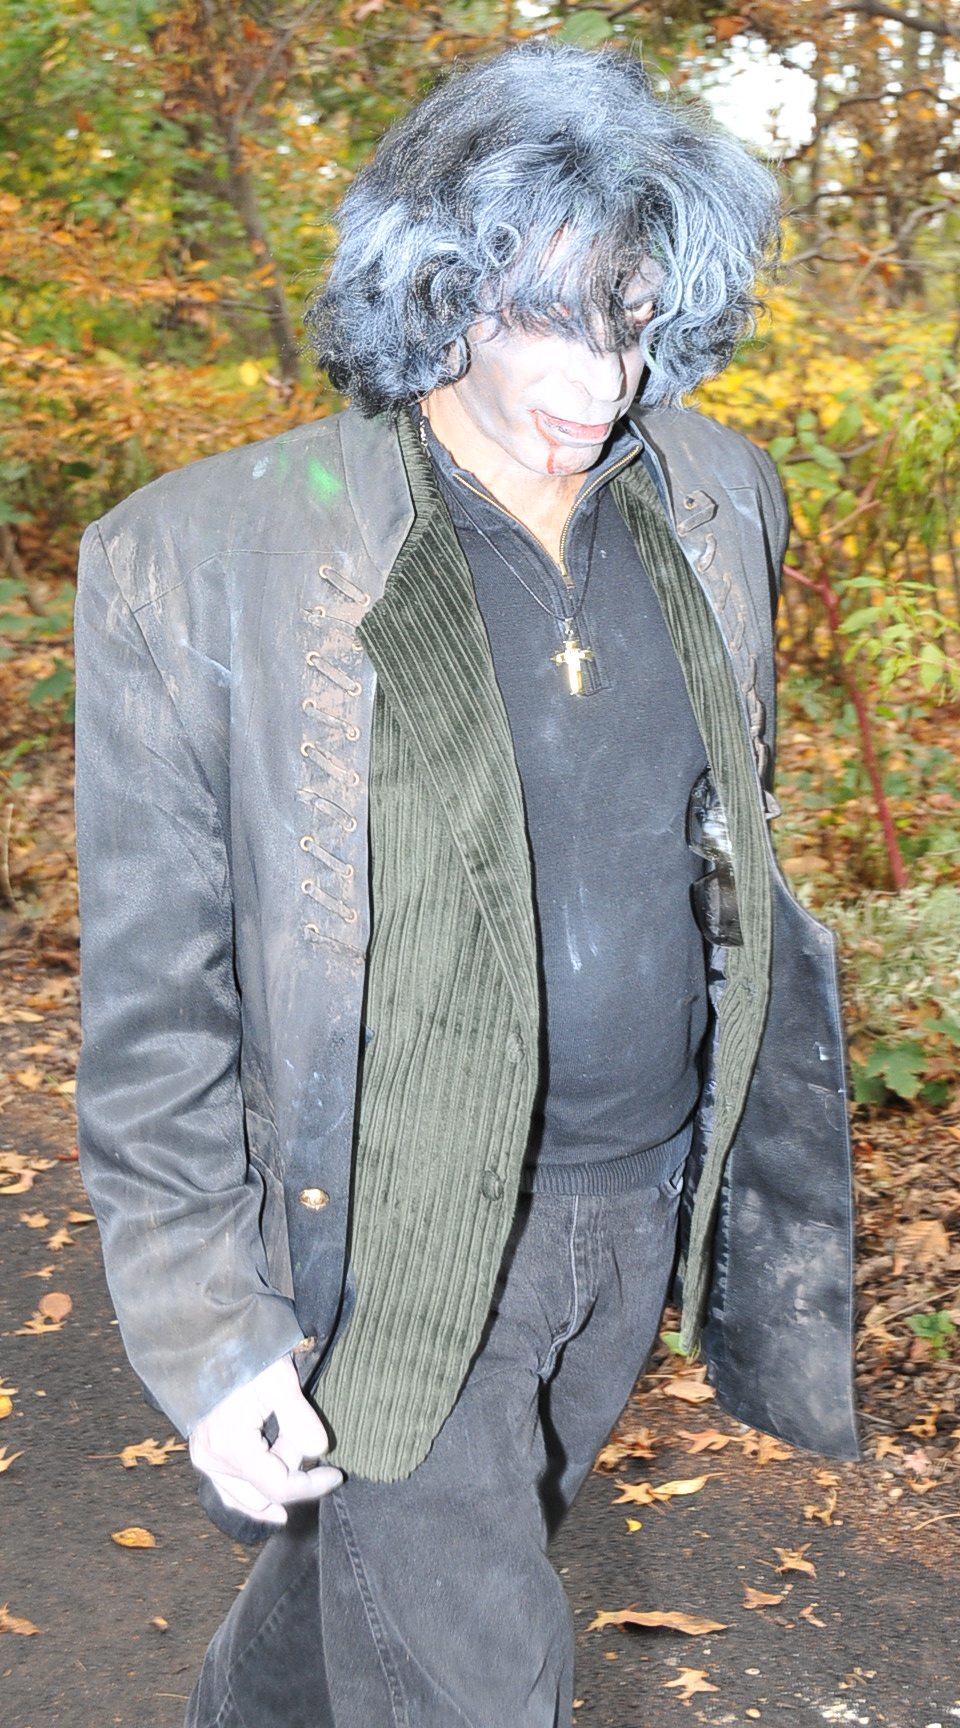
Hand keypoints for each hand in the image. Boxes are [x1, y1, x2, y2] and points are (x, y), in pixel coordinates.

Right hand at [189, 1354, 340, 1525]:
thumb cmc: (248, 1356)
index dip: (312, 1485)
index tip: (337, 1474)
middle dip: (292, 1468)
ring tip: (284, 1441)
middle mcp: (213, 1460)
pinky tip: (274, 1508)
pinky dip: (253, 1497)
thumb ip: (299, 1417)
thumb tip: (319, 1450)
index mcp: (231, 1444)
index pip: (279, 1487)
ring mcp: (205, 1460)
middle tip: (300, 1430)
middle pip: (267, 1490)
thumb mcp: (280, 1379)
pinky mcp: (205, 1456)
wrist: (212, 1340)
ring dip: (274, 1479)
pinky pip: (231, 1492)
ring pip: (250, 1496)